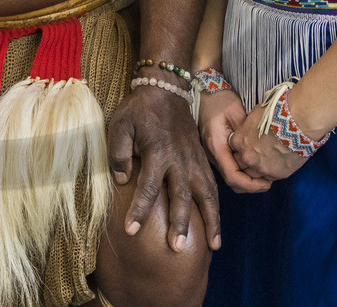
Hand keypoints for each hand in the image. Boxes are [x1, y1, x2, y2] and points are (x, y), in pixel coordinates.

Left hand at [107, 83, 221, 251]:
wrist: (166, 89)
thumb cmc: (139, 109)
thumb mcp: (119, 124)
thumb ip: (118, 152)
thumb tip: (122, 180)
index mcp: (157, 152)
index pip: (147, 188)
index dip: (139, 211)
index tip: (132, 231)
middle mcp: (179, 160)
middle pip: (181, 196)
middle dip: (180, 223)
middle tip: (177, 248)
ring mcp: (194, 161)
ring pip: (207, 195)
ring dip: (211, 221)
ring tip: (214, 246)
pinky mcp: (202, 160)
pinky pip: (214, 187)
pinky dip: (217, 207)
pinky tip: (217, 226)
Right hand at [198, 91, 270, 193]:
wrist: (205, 92)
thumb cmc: (221, 100)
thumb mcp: (238, 113)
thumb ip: (247, 134)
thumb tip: (262, 151)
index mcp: (216, 145)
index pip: (233, 176)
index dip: (251, 185)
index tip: (267, 183)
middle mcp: (212, 154)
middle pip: (231, 182)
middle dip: (251, 186)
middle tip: (269, 181)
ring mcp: (212, 154)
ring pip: (230, 177)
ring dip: (247, 181)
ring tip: (264, 174)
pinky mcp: (215, 152)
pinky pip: (229, 169)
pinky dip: (242, 173)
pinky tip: (254, 166)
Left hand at [231, 100, 310, 182]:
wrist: (297, 122)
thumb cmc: (276, 114)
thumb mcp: (255, 115)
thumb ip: (247, 127)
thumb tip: (250, 128)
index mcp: (238, 141)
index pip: (234, 150)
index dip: (242, 148)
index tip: (250, 145)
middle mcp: (246, 157)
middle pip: (241, 165)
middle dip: (248, 161)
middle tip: (260, 154)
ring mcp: (260, 167)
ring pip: (255, 175)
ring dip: (260, 169)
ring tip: (271, 160)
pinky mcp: (276, 174)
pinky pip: (271, 177)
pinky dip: (274, 172)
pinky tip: (280, 163)